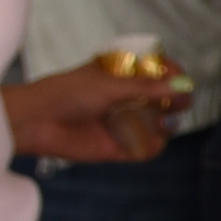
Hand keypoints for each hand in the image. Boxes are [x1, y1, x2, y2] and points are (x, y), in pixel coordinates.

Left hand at [1, 64, 190, 164]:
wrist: (38, 121)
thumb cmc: (67, 93)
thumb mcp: (110, 84)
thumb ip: (146, 87)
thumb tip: (181, 86)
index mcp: (120, 75)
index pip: (155, 71)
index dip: (171, 74)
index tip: (182, 79)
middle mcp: (123, 98)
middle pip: (161, 99)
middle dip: (174, 100)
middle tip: (181, 103)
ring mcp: (121, 122)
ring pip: (155, 124)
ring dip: (165, 124)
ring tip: (165, 123)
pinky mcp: (116, 147)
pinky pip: (143, 149)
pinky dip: (152, 147)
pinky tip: (152, 141)